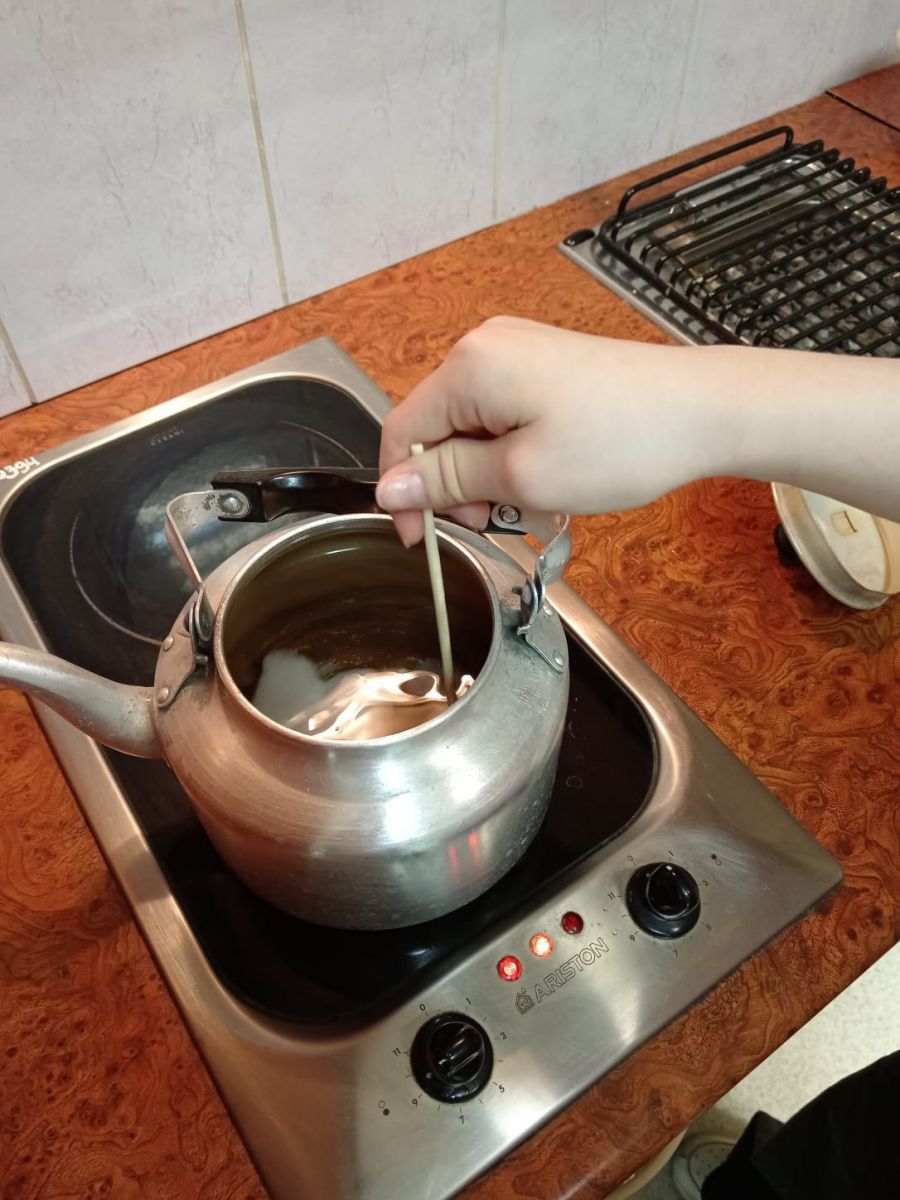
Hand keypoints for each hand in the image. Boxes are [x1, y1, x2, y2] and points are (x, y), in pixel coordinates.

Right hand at [377, 316, 712, 544]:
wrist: (705, 411)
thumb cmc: (621, 442)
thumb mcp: (520, 476)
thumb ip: (447, 481)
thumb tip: (389, 488)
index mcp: (468, 367)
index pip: (400, 433)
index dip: (404, 493)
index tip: (423, 539)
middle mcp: (484, 347)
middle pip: (435, 430)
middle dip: (455, 486)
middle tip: (495, 524)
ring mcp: (516, 352)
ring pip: (471, 429)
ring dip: (487, 476)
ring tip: (534, 503)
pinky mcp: (544, 365)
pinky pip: (503, 416)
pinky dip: (513, 455)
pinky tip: (548, 478)